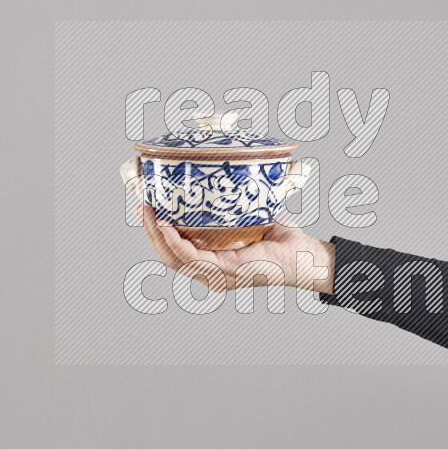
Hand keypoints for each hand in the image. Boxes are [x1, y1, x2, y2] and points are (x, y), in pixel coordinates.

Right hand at [138, 205, 334, 293]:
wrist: (306, 253)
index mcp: (212, 262)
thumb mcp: (248, 216)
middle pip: (168, 256)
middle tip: (141, 208)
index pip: (175, 251)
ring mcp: (218, 276)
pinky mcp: (228, 273)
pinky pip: (193, 259)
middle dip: (150, 233)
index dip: (156, 233)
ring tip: (148, 214)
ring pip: (175, 259)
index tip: (145, 209)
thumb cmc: (281, 237)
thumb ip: (229, 203)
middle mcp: (211, 273)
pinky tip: (167, 228)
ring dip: (157, 236)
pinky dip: (176, 244)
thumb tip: (219, 171)